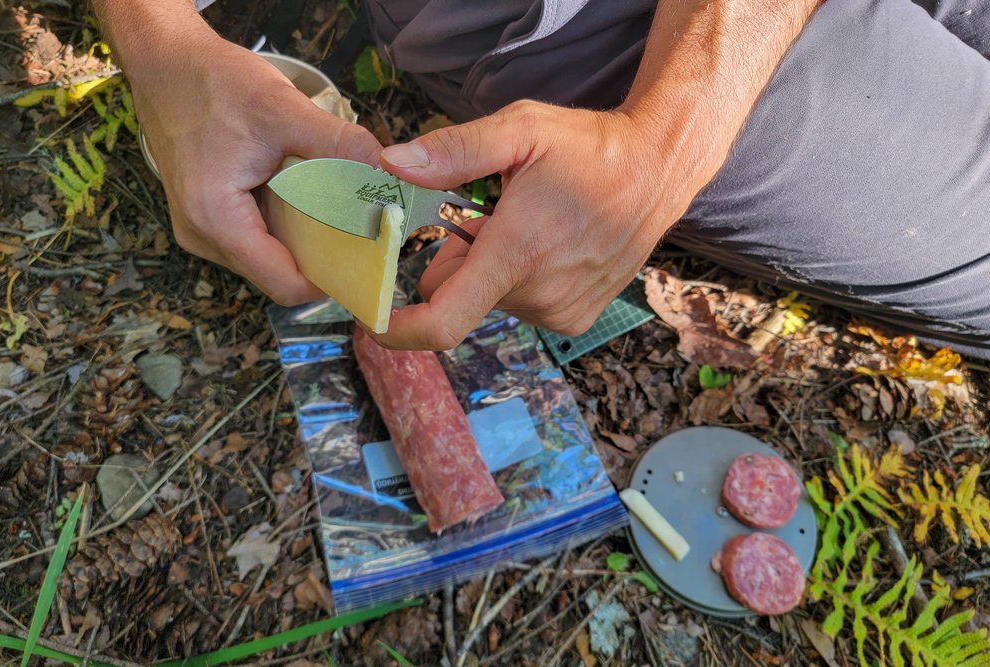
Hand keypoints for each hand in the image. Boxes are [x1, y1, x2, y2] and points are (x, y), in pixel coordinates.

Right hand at [131, 36, 380, 303]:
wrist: (163, 59)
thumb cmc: (213, 81)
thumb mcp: (283, 109)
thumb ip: (337, 144)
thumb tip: (387, 169)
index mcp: (217, 220)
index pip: (285, 284)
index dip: (332, 280)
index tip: (370, 260)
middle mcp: (203, 237)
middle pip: (278, 274)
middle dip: (323, 258)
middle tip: (365, 231)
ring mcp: (200, 229)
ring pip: (268, 257)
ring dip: (305, 240)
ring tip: (341, 211)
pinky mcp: (206, 215)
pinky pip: (255, 236)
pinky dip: (286, 224)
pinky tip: (309, 196)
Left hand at [371, 100, 702, 349]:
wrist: (658, 171)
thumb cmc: (590, 148)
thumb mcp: (520, 130)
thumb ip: (454, 149)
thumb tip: (392, 163)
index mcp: (517, 255)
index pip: (443, 321)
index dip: (398, 328)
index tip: (372, 318)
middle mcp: (538, 296)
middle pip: (458, 293)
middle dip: (457, 258)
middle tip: (487, 213)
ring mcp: (559, 313)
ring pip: (489, 298)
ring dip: (492, 266)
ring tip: (529, 223)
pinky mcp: (574, 320)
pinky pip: (519, 305)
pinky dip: (519, 279)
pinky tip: (549, 243)